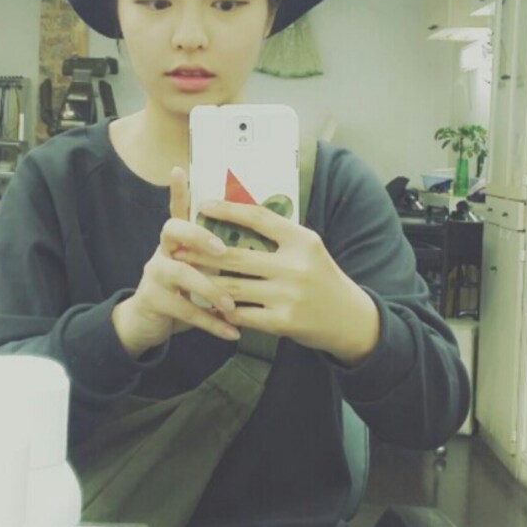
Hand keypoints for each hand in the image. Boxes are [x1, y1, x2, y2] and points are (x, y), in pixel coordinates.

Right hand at [112, 167, 243, 357]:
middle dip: (198, 236)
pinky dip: (211, 323)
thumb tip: (266, 244)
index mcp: (179, 239)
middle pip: (172, 229)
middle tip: (222, 250)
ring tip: (233, 306)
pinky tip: (232, 333)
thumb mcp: (203, 270)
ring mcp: (154, 274)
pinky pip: (184, 310)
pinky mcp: (153, 300)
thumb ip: (222, 255)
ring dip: (210, 289)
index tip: (179, 169)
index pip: (179, 208)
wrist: (152, 324)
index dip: (178, 190)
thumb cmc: (189, 292)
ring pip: (180, 273)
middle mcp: (163, 250)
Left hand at [184, 198, 380, 365]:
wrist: (350, 319)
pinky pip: (241, 313)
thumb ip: (279, 236)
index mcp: (302, 240)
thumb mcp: (308, 249)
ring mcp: (288, 295)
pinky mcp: (282, 322)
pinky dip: (223, 310)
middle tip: (176, 248)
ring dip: (205, 283)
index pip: (258, 217)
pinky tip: (209, 305)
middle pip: (236, 256)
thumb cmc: (321, 278)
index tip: (203, 204)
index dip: (228, 209)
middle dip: (201, 252)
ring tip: (186, 276)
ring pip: (233, 287)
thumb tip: (235, 217)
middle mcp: (295, 266)